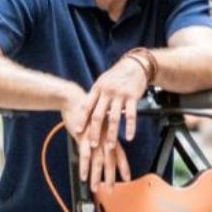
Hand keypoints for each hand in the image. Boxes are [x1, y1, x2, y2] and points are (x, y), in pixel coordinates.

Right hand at [57, 87, 134, 191]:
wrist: (74, 100)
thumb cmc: (86, 113)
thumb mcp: (98, 125)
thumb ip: (102, 137)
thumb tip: (105, 148)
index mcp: (109, 136)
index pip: (119, 154)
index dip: (123, 166)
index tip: (127, 178)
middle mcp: (104, 138)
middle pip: (110, 161)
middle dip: (111, 177)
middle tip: (111, 189)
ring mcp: (94, 139)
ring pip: (98, 161)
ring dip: (97, 176)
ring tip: (96, 188)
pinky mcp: (82, 138)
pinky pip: (84, 156)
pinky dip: (84, 167)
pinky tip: (84, 177)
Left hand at [67, 56, 152, 170]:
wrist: (134, 65)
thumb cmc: (116, 76)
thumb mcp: (102, 82)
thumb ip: (95, 95)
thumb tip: (83, 108)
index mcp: (98, 89)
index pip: (87, 107)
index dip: (82, 120)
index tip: (77, 132)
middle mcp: (107, 92)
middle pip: (98, 115)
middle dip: (94, 131)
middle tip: (93, 145)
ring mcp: (120, 95)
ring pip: (114, 118)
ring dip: (111, 134)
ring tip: (110, 146)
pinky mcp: (133, 97)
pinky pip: (131, 115)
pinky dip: (130, 127)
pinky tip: (129, 137)